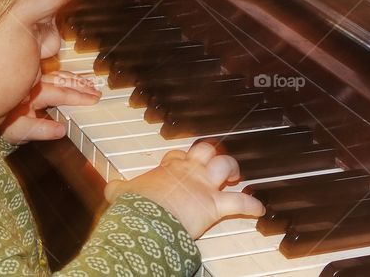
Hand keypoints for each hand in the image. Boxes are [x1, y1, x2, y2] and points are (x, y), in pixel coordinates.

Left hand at [0, 71, 99, 144]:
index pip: (62, 94)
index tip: (94, 98)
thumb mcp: (17, 130)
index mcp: (34, 95)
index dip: (78, 97)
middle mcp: (34, 84)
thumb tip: (62, 130)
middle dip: (80, 86)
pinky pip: (52, 73)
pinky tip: (70, 75)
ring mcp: (32, 80)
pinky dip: (64, 74)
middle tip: (96, 89)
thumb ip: (40, 130)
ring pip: (58, 76)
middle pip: (62, 82)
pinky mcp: (29, 78)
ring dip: (74, 79)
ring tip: (89, 82)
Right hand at [104, 141, 264, 238]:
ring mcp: (204, 186)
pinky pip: (240, 202)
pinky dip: (252, 205)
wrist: (146, 219)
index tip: (184, 162)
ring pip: (226, 166)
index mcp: (168, 168)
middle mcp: (189, 171)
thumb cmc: (136, 206)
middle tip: (218, 163)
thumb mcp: (122, 192)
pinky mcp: (215, 205)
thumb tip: (109, 188)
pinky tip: (260, 208)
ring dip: (234, 170)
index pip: (179, 155)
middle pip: (207, 151)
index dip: (184, 158)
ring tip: (238, 176)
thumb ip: (118, 188)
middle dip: (214, 156)